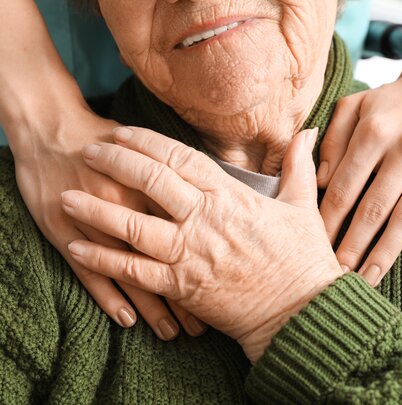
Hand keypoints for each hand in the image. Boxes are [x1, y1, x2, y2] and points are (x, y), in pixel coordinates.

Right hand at [9, 109, 205, 338]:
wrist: (54, 129)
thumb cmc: (107, 140)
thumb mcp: (153, 154)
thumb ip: (182, 174)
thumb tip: (220, 193)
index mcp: (155, 185)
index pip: (190, 231)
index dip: (210, 263)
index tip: (230, 290)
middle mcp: (130, 204)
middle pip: (166, 258)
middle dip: (186, 295)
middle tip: (203, 327)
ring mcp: (98, 220)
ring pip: (133, 273)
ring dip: (153, 307)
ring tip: (172, 334)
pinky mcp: (67, 231)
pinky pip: (90, 271)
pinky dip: (109, 297)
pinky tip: (127, 320)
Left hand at [61, 126, 343, 362]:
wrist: (300, 312)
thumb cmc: (304, 258)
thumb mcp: (303, 205)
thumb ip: (298, 165)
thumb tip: (307, 131)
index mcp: (231, 197)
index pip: (181, 159)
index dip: (147, 142)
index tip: (122, 131)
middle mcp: (205, 220)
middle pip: (150, 182)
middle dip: (115, 163)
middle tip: (87, 151)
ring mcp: (191, 254)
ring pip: (133, 226)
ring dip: (97, 210)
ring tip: (66, 196)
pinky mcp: (182, 287)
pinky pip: (135, 271)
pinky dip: (104, 260)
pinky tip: (78, 249)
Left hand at [317, 67, 401, 285]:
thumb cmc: (392, 100)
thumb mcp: (354, 105)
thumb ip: (333, 139)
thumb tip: (322, 181)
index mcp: (374, 132)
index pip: (345, 187)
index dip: (328, 220)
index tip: (315, 245)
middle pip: (374, 208)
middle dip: (352, 245)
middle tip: (337, 274)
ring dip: (387, 252)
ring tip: (369, 278)